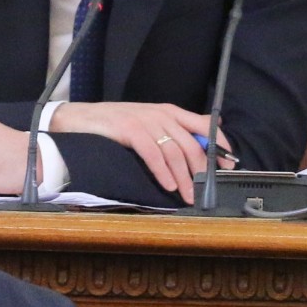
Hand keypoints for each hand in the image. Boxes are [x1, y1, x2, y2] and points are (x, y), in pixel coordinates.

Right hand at [48, 101, 228, 203]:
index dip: (219, 145)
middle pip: (192, 143)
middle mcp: (161, 114)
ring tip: (188, 195)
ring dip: (184, 177)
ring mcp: (146, 121)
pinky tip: (169, 186)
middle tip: (205, 189)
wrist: (79, 118)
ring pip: (175, 152)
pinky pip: (154, 154)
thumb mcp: (146, 124)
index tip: (227, 164)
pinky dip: (164, 173)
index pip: (204, 125)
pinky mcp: (131, 130)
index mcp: (168, 111)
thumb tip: (194, 150)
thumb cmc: (112, 124)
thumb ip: (168, 132)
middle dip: (202, 169)